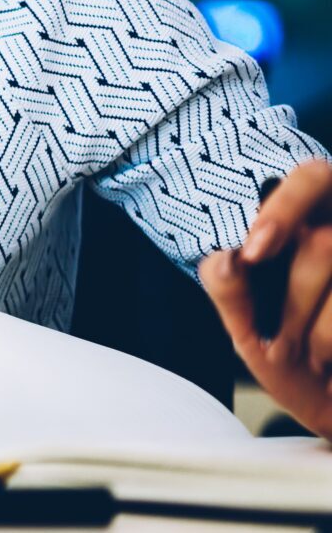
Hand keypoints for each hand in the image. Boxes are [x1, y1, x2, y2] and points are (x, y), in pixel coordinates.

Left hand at [199, 158, 331, 437]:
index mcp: (316, 225)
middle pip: (325, 243)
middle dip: (297, 301)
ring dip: (325, 333)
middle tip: (283, 344)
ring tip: (317, 360)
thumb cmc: (299, 367)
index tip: (253, 251)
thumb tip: (223, 257)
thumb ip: (229, 291)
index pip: (313, 177)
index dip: (285, 208)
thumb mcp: (253, 335)